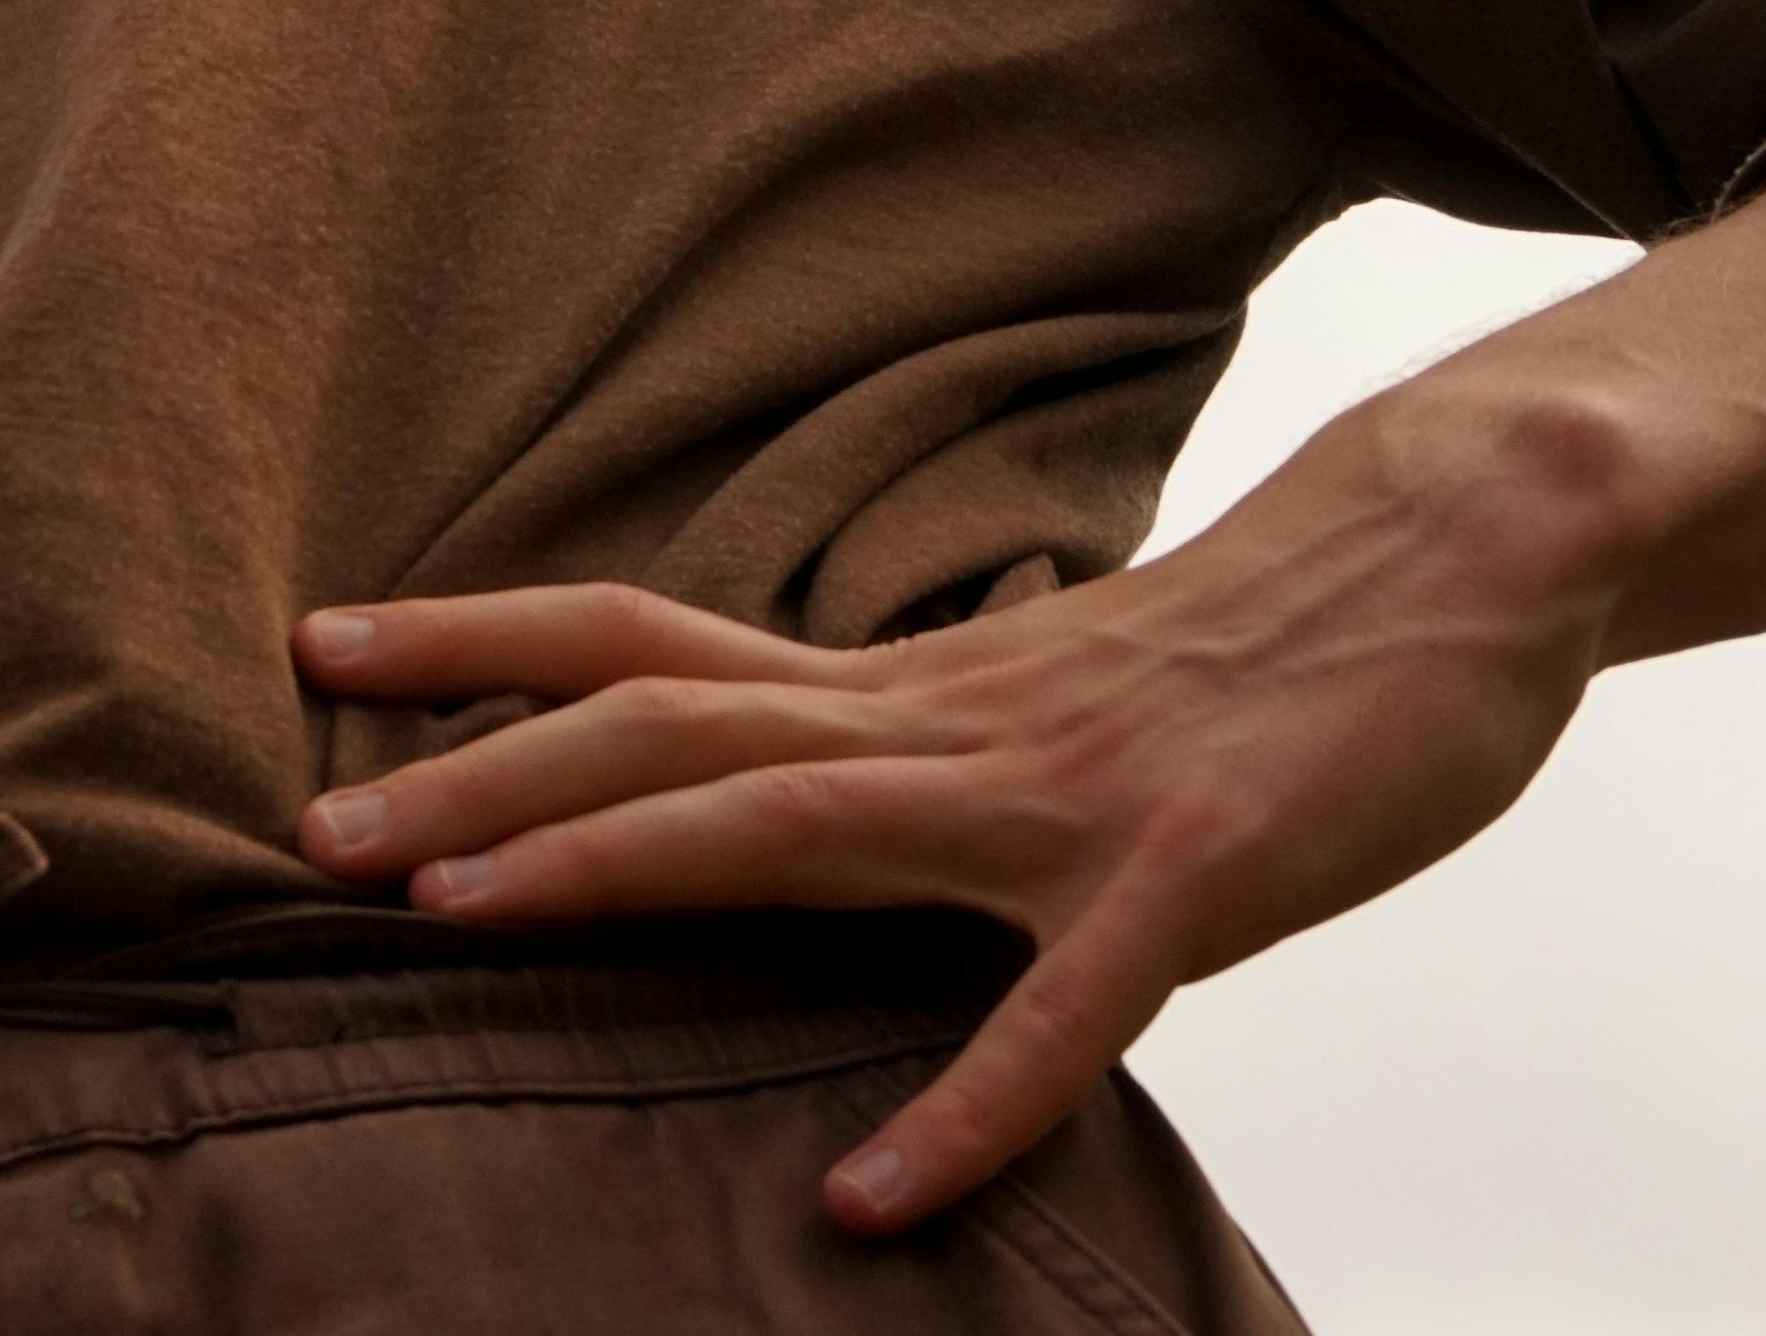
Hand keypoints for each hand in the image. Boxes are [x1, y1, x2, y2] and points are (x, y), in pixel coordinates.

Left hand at [288, 427, 1609, 1238]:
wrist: (1454, 563)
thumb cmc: (1243, 656)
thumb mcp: (1038, 694)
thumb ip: (910, 745)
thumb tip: (784, 781)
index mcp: (902, 686)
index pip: (642, 637)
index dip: (477, 642)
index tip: (319, 651)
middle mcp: (941, 724)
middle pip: (662, 722)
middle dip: (477, 775)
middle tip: (311, 826)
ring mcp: (1056, 799)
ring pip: (791, 820)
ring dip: (615, 867)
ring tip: (462, 922)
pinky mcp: (1185, 878)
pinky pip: (1054, 1014)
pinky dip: (957, 1108)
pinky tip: (866, 1203)